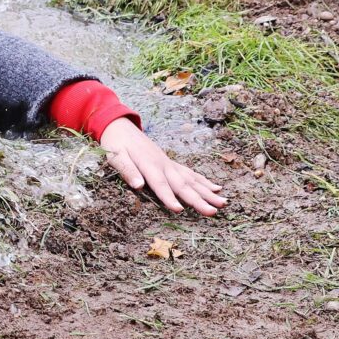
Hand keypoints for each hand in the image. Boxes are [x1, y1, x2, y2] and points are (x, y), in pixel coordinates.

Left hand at [98, 118, 228, 215]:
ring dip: (208, 192)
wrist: (120, 126)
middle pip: (182, 185)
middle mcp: (163, 165)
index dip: (168, 198)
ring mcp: (170, 164)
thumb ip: (127, 170)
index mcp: (148, 165)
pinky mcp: (171, 163)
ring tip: (223, 203)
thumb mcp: (115, 156)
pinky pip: (190, 174)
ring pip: (192, 180)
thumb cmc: (115, 144)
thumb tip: (137, 185)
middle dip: (198, 199)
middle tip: (213, 212)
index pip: (160, 184)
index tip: (179, 210)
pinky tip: (216, 188)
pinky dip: (204, 181)